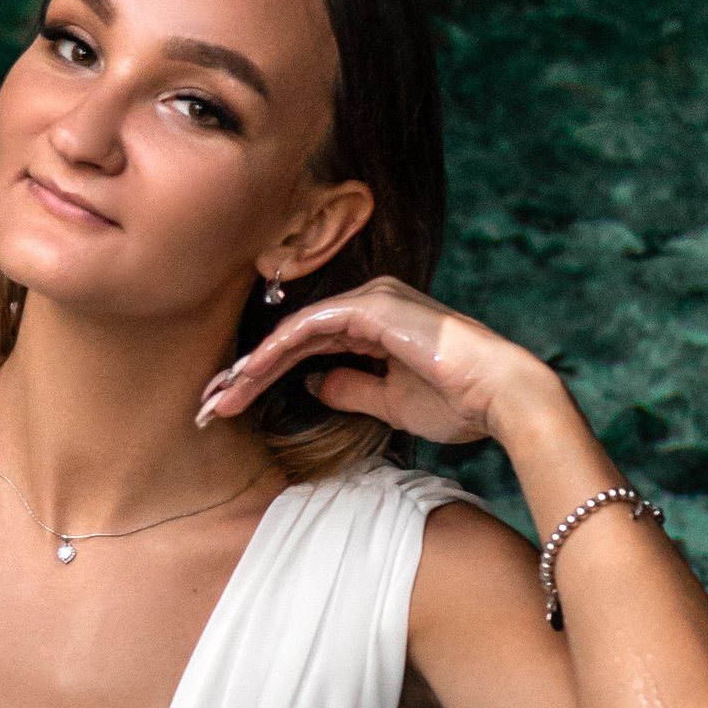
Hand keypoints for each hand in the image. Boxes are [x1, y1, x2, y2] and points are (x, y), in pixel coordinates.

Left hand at [194, 275, 561, 448]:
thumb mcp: (389, 402)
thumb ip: (350, 388)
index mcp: (374, 323)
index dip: (265, 376)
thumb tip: (313, 385)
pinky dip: (275, 353)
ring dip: (251, 367)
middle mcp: (369, 303)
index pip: (306, 346)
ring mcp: (370, 300)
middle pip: (292, 337)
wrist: (500, 397)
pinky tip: (248, 377)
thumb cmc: (457, 402)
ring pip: (292, 332)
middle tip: (208, 406)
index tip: (232, 406)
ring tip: (218, 400)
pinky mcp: (371, 308)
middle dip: (246, 374)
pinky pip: (308, 329)